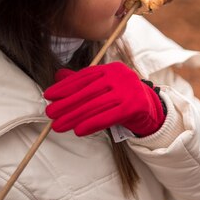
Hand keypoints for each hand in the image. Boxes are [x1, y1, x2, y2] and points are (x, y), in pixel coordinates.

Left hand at [44, 62, 165, 136]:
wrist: (151, 111)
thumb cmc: (121, 98)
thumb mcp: (102, 88)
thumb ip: (82, 82)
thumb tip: (58, 75)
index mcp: (111, 68)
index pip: (85, 76)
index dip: (65, 86)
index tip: (48, 95)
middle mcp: (121, 75)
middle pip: (88, 92)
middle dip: (66, 104)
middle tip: (49, 114)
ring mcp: (129, 89)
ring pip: (96, 105)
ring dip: (74, 117)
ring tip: (58, 126)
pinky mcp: (135, 106)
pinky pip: (108, 117)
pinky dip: (91, 124)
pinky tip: (78, 131)